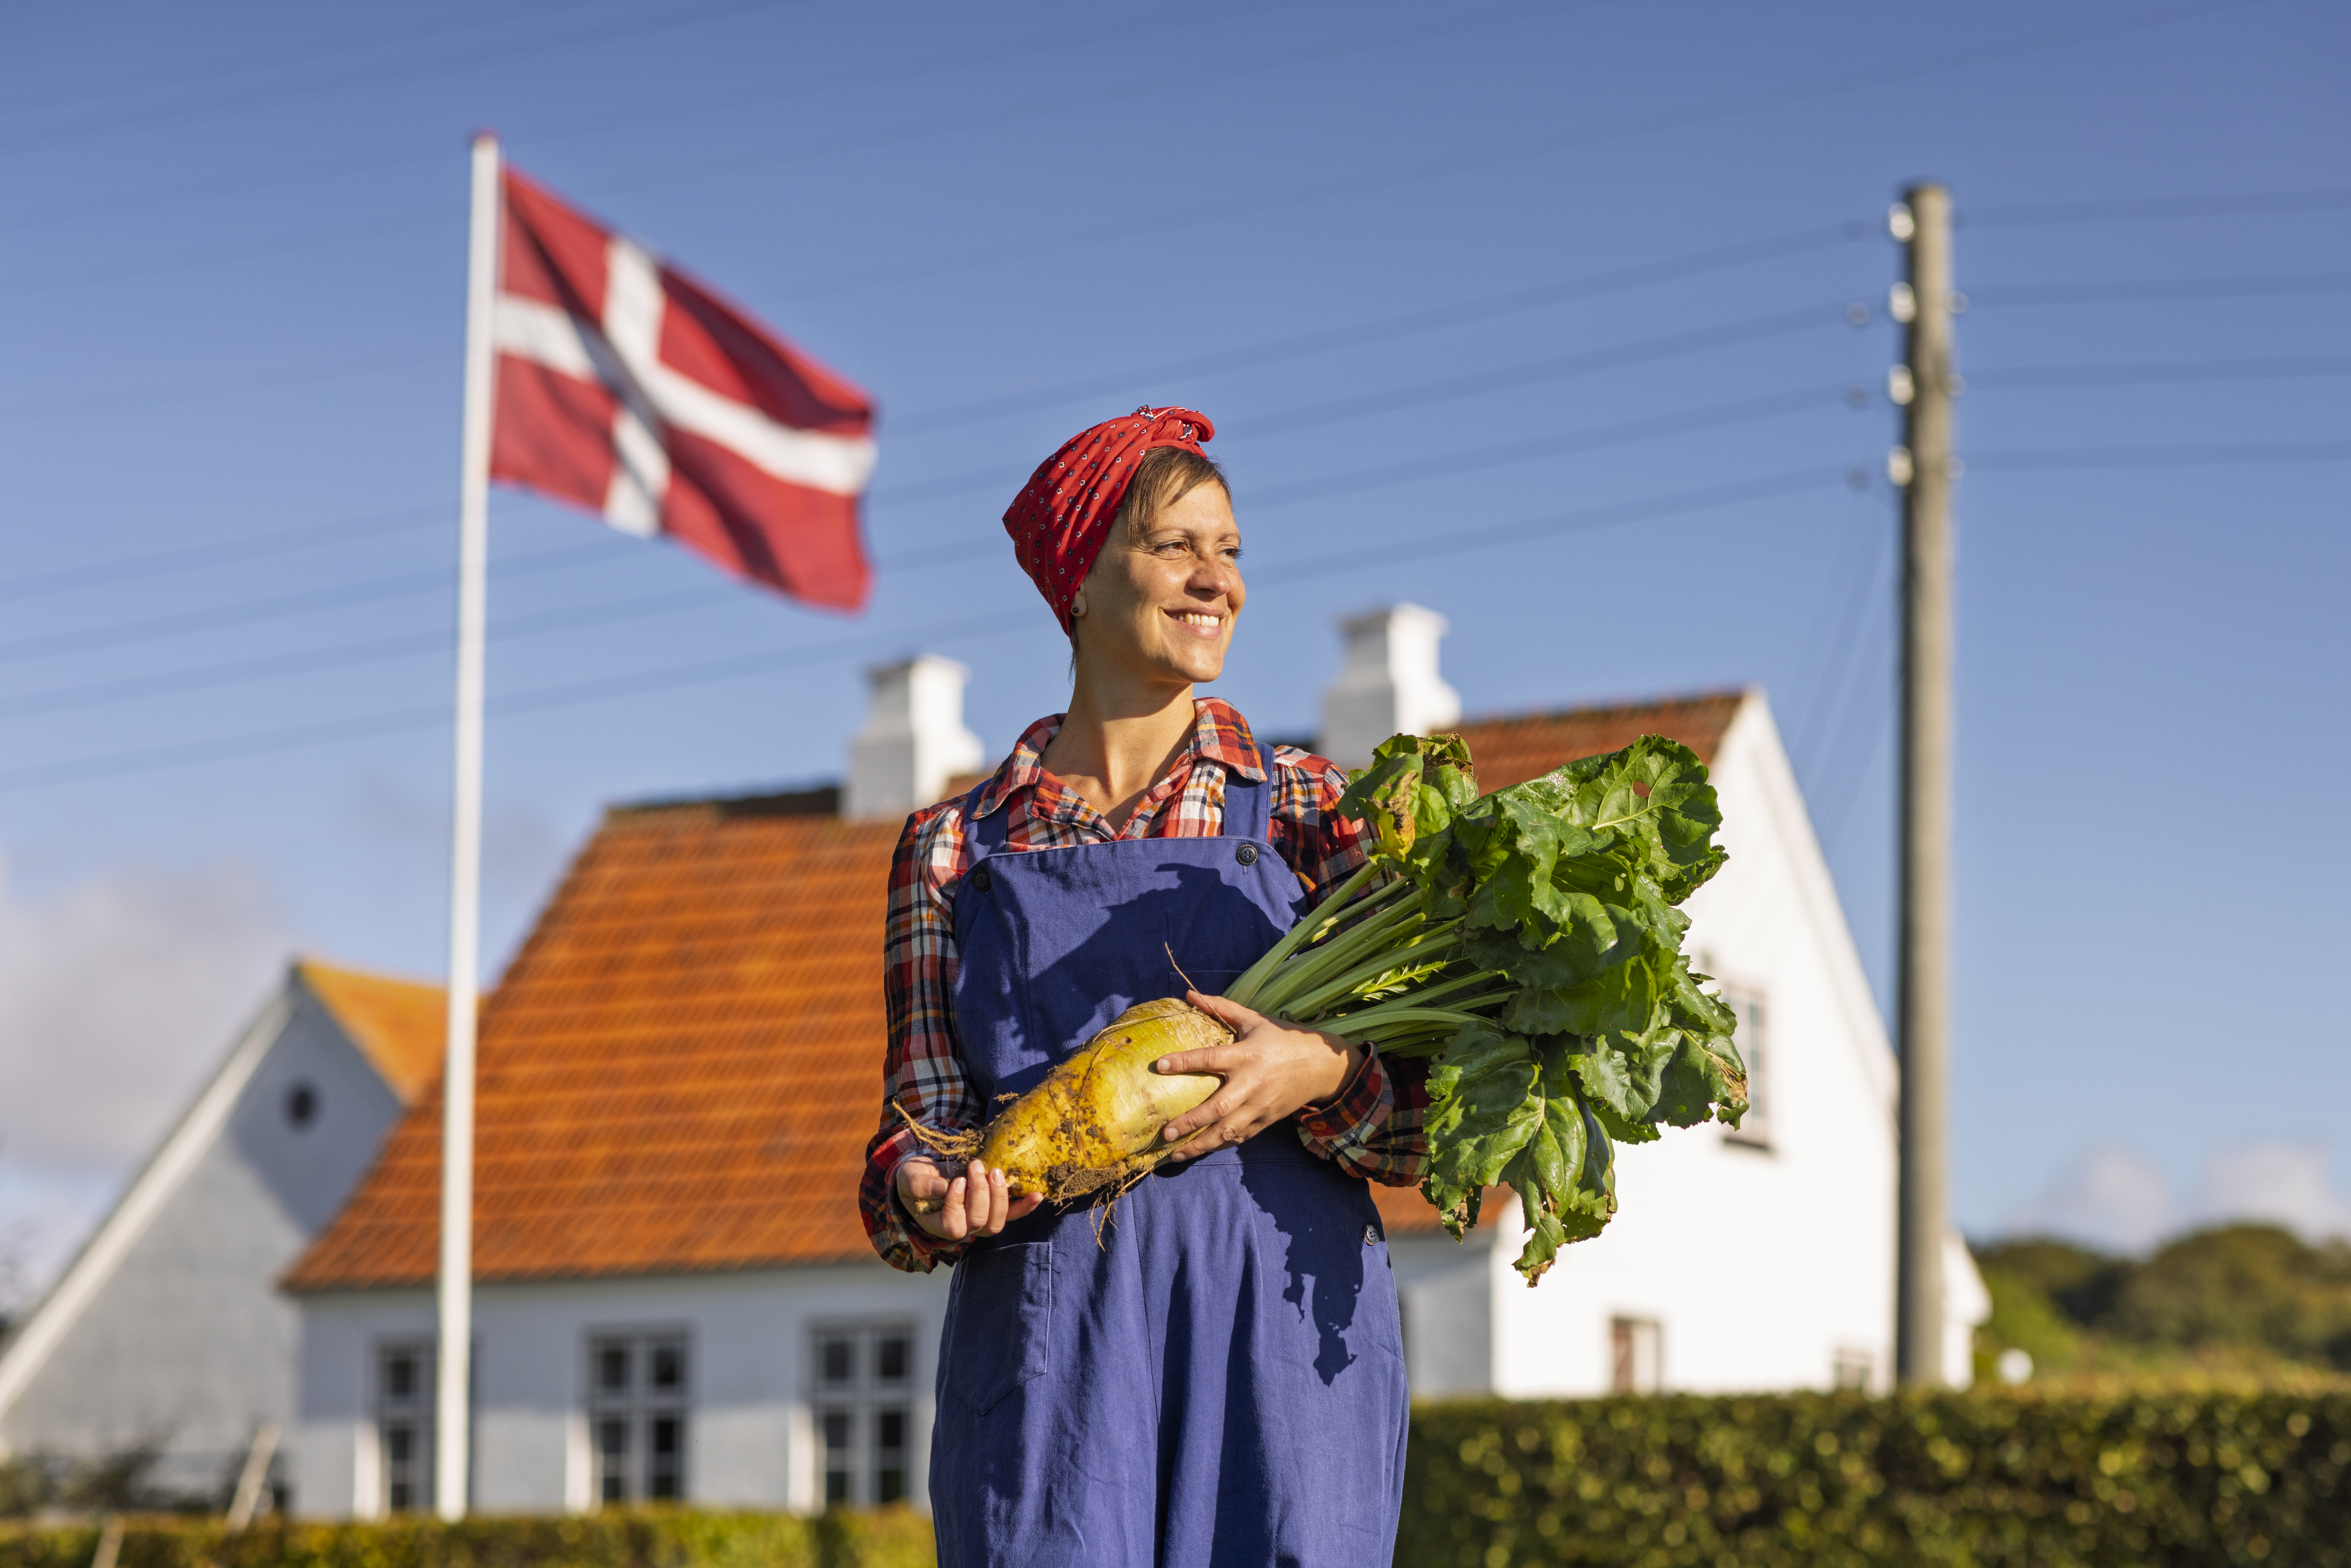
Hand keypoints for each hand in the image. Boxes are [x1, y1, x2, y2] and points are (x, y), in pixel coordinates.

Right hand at [894, 1155, 1042, 1242]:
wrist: (928, 1173)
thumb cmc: (916, 1177)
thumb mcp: (909, 1178)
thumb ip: (920, 1184)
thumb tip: (943, 1186)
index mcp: (937, 1223)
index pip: (952, 1224)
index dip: (957, 1204)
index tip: (957, 1180)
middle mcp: (962, 1228)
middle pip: (978, 1222)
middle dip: (981, 1192)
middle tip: (976, 1165)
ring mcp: (981, 1221)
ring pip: (996, 1222)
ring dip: (1000, 1195)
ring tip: (994, 1171)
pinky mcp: (994, 1209)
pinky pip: (1013, 1214)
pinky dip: (1025, 1206)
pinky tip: (1037, 1195)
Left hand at [1151, 991, 1362, 1160]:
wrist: (1322, 1066)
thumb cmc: (1284, 1039)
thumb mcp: (1255, 1019)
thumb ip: (1222, 1008)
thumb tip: (1189, 994)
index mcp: (1247, 1055)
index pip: (1211, 1058)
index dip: (1185, 1062)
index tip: (1159, 1065)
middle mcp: (1252, 1084)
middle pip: (1218, 1107)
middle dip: (1191, 1122)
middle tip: (1166, 1132)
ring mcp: (1260, 1106)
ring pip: (1228, 1130)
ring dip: (1201, 1144)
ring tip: (1175, 1154)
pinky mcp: (1267, 1120)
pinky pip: (1240, 1136)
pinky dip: (1220, 1144)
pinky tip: (1200, 1150)